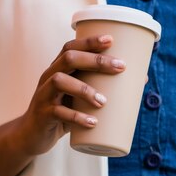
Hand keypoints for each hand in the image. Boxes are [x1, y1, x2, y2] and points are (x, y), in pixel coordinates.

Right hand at [15, 34, 125, 155]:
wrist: (32, 136)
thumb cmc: (63, 111)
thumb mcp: (80, 98)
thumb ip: (104, 88)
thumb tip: (142, 79)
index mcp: (58, 69)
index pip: (71, 47)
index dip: (90, 41)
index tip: (111, 39)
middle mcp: (49, 77)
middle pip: (69, 58)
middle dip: (96, 60)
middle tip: (120, 67)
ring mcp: (44, 95)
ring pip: (60, 81)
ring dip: (85, 89)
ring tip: (104, 101)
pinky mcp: (42, 115)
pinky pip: (58, 113)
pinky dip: (77, 118)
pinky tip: (93, 123)